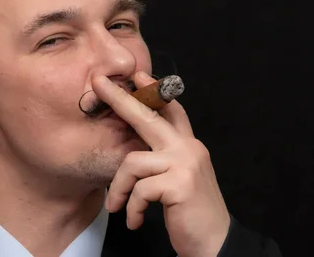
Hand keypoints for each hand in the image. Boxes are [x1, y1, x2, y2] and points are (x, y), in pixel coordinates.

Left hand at [92, 72, 230, 256]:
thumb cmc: (191, 211)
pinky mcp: (180, 185)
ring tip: (116, 207)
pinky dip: (131, 208)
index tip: (137, 74)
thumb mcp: (179, 177)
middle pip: (149, 116)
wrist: (215, 242)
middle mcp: (188, 148)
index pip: (171, 109)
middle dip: (120, 99)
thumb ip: (163, 158)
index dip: (154, 90)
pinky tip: (134, 220)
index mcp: (187, 145)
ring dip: (119, 188)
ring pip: (133, 162)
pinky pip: (140, 190)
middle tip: (98, 84)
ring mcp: (185, 164)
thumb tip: (133, 148)